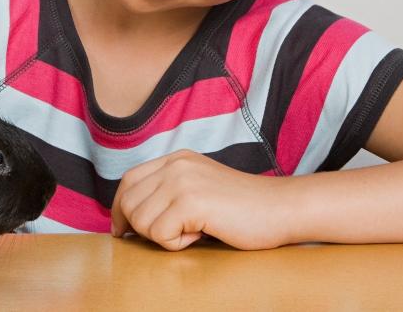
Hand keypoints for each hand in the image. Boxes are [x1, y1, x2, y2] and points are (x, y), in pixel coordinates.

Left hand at [110, 150, 292, 250]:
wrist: (281, 208)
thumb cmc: (244, 208)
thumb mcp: (200, 187)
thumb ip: (169, 192)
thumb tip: (129, 218)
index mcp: (176, 159)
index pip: (128, 181)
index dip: (121, 208)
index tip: (123, 230)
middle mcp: (175, 164)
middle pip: (129, 202)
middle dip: (142, 228)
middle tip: (176, 233)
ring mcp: (182, 180)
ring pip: (140, 221)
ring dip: (164, 237)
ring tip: (194, 230)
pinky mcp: (190, 201)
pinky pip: (160, 235)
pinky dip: (178, 244)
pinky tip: (202, 234)